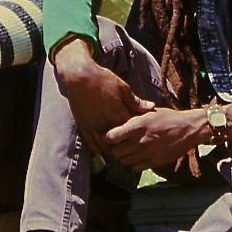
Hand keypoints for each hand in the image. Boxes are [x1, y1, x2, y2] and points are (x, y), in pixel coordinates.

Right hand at [52, 39, 153, 156]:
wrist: (80, 76)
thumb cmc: (103, 79)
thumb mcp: (123, 88)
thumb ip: (136, 101)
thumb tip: (152, 107)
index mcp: (120, 114)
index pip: (133, 131)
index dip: (138, 135)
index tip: (142, 137)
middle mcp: (107, 124)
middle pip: (120, 142)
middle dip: (126, 146)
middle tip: (132, 149)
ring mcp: (94, 127)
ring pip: (105, 146)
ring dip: (111, 151)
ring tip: (117, 154)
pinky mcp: (83, 126)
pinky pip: (91, 143)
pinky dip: (97, 149)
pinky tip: (101, 152)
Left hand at [102, 106, 206, 170]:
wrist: (189, 129)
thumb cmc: (169, 118)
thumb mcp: (150, 112)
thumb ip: (134, 117)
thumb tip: (119, 121)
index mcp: (138, 125)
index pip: (112, 136)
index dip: (108, 137)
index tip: (110, 136)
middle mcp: (141, 140)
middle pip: (116, 151)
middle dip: (114, 148)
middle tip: (117, 145)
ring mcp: (148, 153)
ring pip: (124, 161)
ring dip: (123, 157)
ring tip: (127, 151)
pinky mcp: (155, 162)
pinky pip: (136, 167)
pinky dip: (133, 164)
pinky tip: (137, 157)